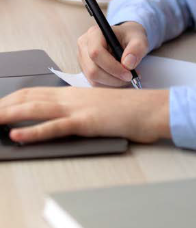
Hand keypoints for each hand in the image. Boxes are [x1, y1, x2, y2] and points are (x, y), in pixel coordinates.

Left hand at [0, 86, 169, 144]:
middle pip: (28, 98)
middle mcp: (71, 97)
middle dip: (4, 105)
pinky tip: (17, 135)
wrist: (149, 109)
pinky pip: (54, 127)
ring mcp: (77, 108)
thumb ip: (77, 110)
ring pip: (35, 109)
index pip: (33, 91)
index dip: (11, 98)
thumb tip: (60, 119)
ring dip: (8, 115)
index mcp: (72, 93)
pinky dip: (32, 132)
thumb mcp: (97, 107)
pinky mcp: (85, 122)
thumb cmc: (127, 111)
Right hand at [78, 21, 148, 86]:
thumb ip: (137, 48)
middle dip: (113, 78)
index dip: (112, 67)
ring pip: (93, 79)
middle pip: (93, 70)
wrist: (125, 38)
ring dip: (112, 83)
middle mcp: (84, 45)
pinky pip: (95, 82)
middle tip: (131, 78)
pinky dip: (109, 84)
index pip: (96, 53)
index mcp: (95, 33)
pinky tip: (119, 78)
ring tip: (127, 77)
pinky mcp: (85, 69)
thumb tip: (128, 64)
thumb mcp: (139, 38)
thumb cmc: (130, 37)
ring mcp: (82, 58)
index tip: (128, 74)